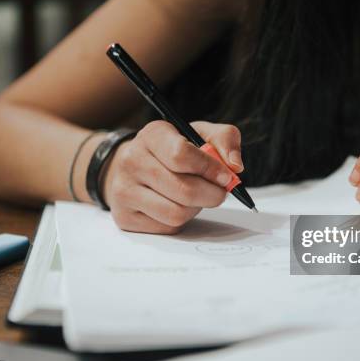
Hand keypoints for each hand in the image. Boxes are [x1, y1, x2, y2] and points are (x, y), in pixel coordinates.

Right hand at [102, 120, 243, 233]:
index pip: (181, 155)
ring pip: (176, 213)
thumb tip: (235, 166)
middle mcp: (132, 161)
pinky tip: (176, 205)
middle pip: (184, 190)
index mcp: (153, 135)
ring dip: (196, 209)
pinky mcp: (125, 216)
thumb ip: (225, 140)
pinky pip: (167, 227)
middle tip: (219, 192)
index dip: (210, 169)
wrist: (133, 167)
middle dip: (211, 194)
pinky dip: (181, 220)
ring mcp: (124, 190)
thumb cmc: (173, 150)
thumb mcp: (200, 134)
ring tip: (195, 197)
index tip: (226, 177)